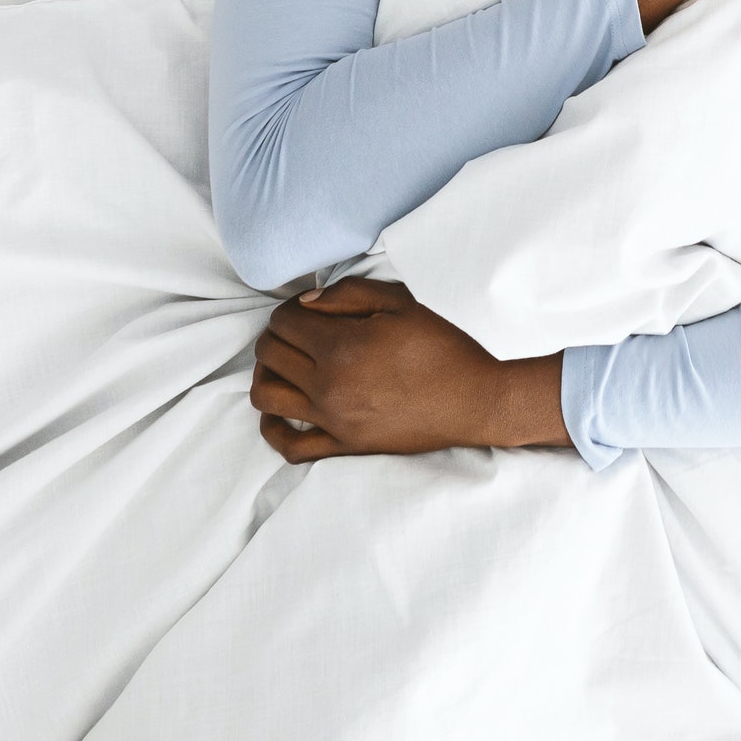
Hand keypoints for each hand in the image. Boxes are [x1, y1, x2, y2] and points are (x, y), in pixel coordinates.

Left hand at [250, 278, 567, 462]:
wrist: (474, 400)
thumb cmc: (442, 348)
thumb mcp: (401, 304)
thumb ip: (349, 294)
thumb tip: (307, 302)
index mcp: (342, 347)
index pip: (284, 322)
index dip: (290, 309)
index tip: (308, 309)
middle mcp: (328, 386)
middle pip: (269, 355)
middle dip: (275, 335)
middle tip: (298, 330)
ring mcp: (332, 421)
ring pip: (266, 397)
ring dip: (266, 374)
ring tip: (284, 364)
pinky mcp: (343, 447)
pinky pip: (290, 446)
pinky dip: (273, 429)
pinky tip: (279, 412)